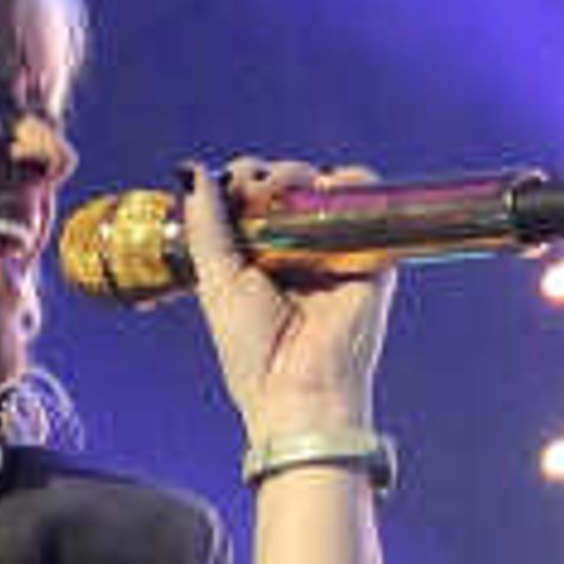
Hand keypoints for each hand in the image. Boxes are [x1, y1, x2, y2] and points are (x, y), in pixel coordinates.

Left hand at [185, 157, 395, 448]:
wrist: (299, 392)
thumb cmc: (254, 351)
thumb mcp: (218, 281)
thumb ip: (206, 226)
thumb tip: (193, 172)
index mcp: (257, 257)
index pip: (249, 198)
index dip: (239, 180)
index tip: (230, 187)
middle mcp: (295, 250)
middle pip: (283, 185)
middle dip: (266, 175)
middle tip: (256, 191)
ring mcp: (332, 250)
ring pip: (320, 185)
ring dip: (299, 174)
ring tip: (284, 190)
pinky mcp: (369, 256)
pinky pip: (367, 202)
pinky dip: (351, 181)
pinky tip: (325, 186)